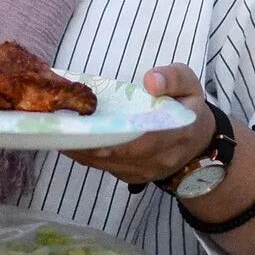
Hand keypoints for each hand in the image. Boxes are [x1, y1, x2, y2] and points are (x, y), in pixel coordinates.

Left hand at [67, 65, 213, 187]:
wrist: (198, 144)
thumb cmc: (188, 108)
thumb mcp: (191, 84)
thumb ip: (174, 77)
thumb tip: (150, 81)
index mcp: (178, 133)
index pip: (145, 142)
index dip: (116, 140)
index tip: (89, 131)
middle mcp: (160, 159)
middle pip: (117, 156)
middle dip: (87, 143)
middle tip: (59, 126)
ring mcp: (144, 172)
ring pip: (105, 165)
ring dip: (80, 150)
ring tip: (56, 131)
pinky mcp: (131, 177)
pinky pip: (103, 168)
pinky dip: (85, 154)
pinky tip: (67, 139)